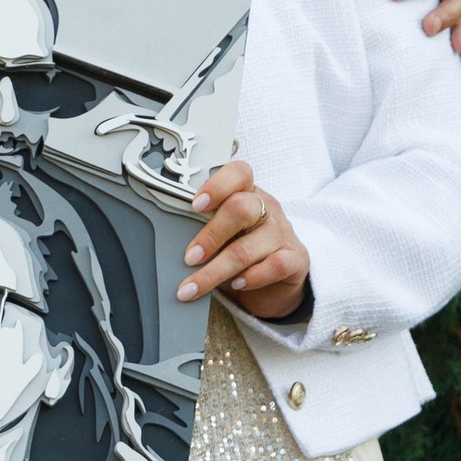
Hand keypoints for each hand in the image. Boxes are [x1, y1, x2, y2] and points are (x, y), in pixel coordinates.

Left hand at [176, 160, 309, 318]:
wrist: (276, 282)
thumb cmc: (241, 250)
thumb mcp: (223, 234)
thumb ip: (204, 226)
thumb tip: (165, 236)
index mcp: (248, 194)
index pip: (239, 173)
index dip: (217, 186)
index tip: (195, 205)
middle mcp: (267, 208)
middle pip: (241, 208)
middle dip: (210, 235)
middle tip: (189, 257)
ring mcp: (282, 233)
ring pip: (248, 248)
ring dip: (216, 270)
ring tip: (194, 286)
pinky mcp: (295, 259)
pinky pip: (274, 266)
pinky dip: (252, 277)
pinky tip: (237, 284)